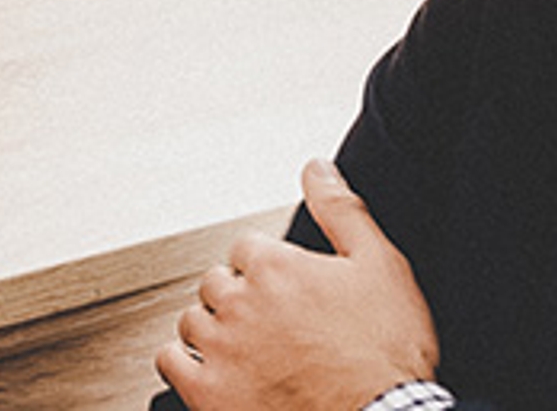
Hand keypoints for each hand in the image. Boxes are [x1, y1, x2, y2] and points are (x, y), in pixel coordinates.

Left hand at [154, 160, 439, 410]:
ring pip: (192, 321)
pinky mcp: (209, 394)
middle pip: (217, 284)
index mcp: (274, 266)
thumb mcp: (380, 266)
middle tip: (275, 326)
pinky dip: (185, 363)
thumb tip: (317, 169)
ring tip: (248, 350)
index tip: (290, 294)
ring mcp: (220, 350)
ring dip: (213, 330)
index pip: (247, 249)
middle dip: (241, 300)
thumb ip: (341, 210)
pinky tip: (212, 370)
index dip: (271, 271)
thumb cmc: (385, 355)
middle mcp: (238, 303)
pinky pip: (170, 362)